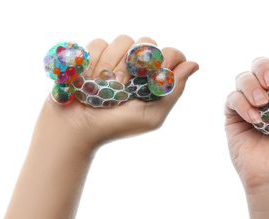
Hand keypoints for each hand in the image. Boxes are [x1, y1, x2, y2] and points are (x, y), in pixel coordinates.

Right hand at [38, 35, 199, 147]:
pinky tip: (88, 80)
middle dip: (134, 63)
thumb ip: (172, 89)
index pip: (170, 53)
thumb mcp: (151, 115)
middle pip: (147, 42)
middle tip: (123, 86)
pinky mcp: (91, 54)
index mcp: (152, 79)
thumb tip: (194, 64)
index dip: (167, 57)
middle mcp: (134, 66)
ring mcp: (113, 59)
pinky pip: (99, 43)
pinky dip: (93, 62)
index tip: (156, 71)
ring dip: (111, 64)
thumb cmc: (114, 127)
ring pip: (122, 40)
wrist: (74, 130)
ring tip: (102, 88)